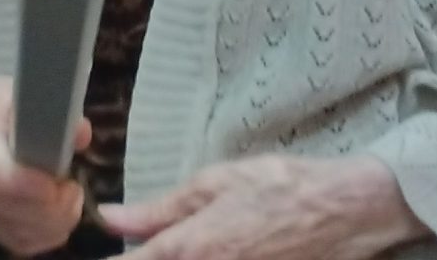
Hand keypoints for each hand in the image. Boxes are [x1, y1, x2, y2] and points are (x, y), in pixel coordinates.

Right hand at [0, 76, 90, 255]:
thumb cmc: (3, 104)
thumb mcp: (27, 91)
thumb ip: (56, 110)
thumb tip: (81, 134)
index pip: (4, 178)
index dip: (38, 190)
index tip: (69, 185)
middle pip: (6, 208)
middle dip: (49, 211)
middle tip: (75, 196)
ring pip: (6, 230)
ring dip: (47, 227)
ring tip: (72, 208)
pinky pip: (6, 240)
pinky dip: (38, 239)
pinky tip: (58, 225)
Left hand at [99, 154, 429, 259]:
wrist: (339, 211)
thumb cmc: (277, 187)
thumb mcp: (214, 183)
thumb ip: (159, 209)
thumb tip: (111, 217)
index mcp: (190, 249)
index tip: (96, 254)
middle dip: (142, 258)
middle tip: (141, 245)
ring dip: (168, 258)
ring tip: (169, 245)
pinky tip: (200, 249)